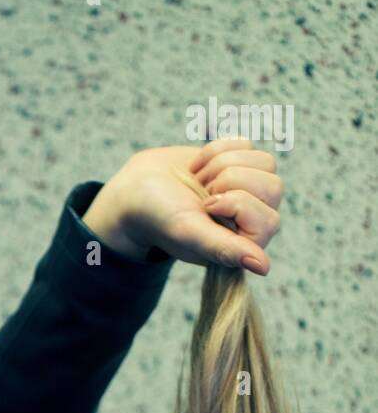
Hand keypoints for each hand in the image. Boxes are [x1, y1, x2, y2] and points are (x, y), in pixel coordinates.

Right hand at [82, 139, 283, 275]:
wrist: (138, 188)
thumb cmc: (160, 218)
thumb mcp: (191, 234)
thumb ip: (225, 249)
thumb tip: (263, 267)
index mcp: (243, 246)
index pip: (268, 220)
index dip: (236, 205)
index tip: (206, 208)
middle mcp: (252, 220)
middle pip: (273, 187)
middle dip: (230, 181)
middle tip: (202, 195)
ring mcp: (249, 190)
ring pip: (265, 162)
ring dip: (223, 165)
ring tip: (199, 183)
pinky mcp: (241, 163)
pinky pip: (247, 144)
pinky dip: (216, 150)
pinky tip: (198, 169)